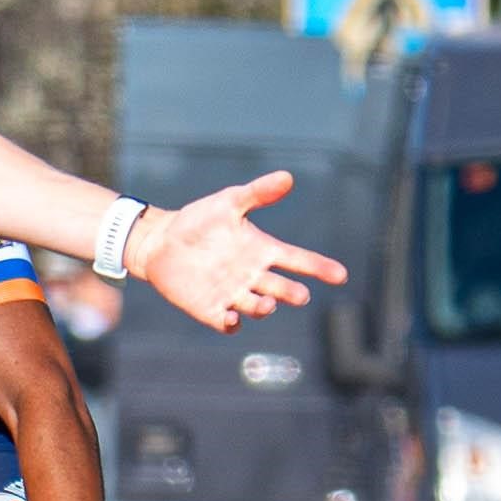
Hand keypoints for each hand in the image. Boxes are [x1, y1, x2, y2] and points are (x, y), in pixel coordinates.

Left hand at [127, 171, 346, 333]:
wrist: (160, 241)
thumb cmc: (198, 221)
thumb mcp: (228, 202)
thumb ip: (258, 193)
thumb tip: (288, 177)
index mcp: (262, 250)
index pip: (298, 260)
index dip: (320, 268)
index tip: (340, 275)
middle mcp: (252, 276)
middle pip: (281, 289)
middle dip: (292, 293)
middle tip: (300, 294)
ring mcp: (233, 294)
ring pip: (258, 308)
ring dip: (264, 308)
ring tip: (266, 303)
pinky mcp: (210, 309)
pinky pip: (227, 323)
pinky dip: (231, 324)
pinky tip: (231, 319)